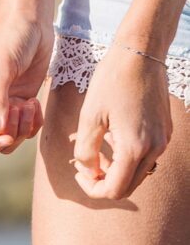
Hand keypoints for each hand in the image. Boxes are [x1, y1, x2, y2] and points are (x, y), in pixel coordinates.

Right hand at [0, 11, 52, 155]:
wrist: (31, 23)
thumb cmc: (10, 40)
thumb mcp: (1, 69)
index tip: (4, 137)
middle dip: (7, 136)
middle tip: (19, 112)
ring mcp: (3, 107)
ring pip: (10, 139)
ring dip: (22, 128)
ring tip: (28, 103)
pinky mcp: (22, 104)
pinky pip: (27, 129)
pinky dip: (34, 123)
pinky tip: (35, 102)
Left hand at [70, 42, 171, 200]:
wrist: (140, 54)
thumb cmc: (111, 81)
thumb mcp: (89, 116)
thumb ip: (85, 151)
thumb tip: (87, 171)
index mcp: (134, 148)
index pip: (114, 190)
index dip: (92, 188)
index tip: (78, 174)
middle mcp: (154, 149)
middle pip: (128, 186)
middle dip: (104, 181)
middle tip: (85, 164)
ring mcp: (162, 141)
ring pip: (138, 173)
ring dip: (116, 169)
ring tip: (99, 147)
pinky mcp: (165, 132)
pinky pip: (146, 156)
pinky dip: (128, 157)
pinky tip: (114, 135)